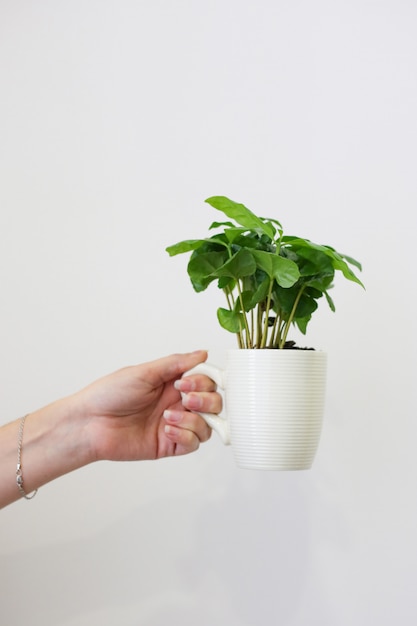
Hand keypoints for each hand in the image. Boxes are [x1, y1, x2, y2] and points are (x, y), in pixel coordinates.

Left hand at [76, 350, 219, 460]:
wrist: (89, 423)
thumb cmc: (109, 394)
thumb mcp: (144, 372)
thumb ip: (176, 363)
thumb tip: (202, 353)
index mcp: (172, 382)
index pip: (206, 380)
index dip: (204, 381)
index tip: (186, 382)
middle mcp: (176, 402)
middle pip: (213, 403)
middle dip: (205, 400)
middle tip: (186, 399)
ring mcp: (175, 424)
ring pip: (208, 425)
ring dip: (194, 420)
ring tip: (168, 417)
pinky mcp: (169, 444)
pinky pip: (194, 443)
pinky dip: (186, 436)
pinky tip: (167, 429)